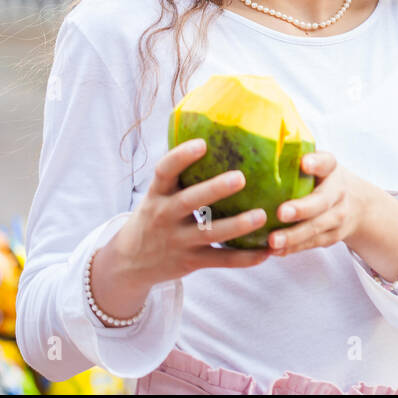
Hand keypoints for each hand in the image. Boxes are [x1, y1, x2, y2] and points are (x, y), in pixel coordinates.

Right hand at [104, 138, 273, 292]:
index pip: (164, 172)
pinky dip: (244, 258)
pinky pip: (220, 260)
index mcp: (157, 195)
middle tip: (241, 177)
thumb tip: (210, 134)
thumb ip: (179, 175)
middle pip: (190, 202)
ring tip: (262, 215)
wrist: (130, 263)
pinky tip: (266, 252)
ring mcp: (178, 241)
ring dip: (237, 226)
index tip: (202, 143)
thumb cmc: (155, 217)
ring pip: (210, 233)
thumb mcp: (157, 195)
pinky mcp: (190, 262)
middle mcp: (165, 216)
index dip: (181, 157)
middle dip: (215, 190)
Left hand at [264, 152, 372, 255]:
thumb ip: (294, 155)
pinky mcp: (333, 235)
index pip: (326, 162)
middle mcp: (338, 191)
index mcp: (331, 168)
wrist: (357, 203)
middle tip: (281, 212)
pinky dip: (294, 248)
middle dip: (302, 208)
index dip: (316, 163)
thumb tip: (256, 138)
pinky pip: (313, 243)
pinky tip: (275, 251)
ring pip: (317, 227)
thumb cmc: (321, 179)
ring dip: (294, 236)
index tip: (304, 163)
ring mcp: (338, 216)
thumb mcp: (316, 163)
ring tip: (272, 241)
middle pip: (322, 201)